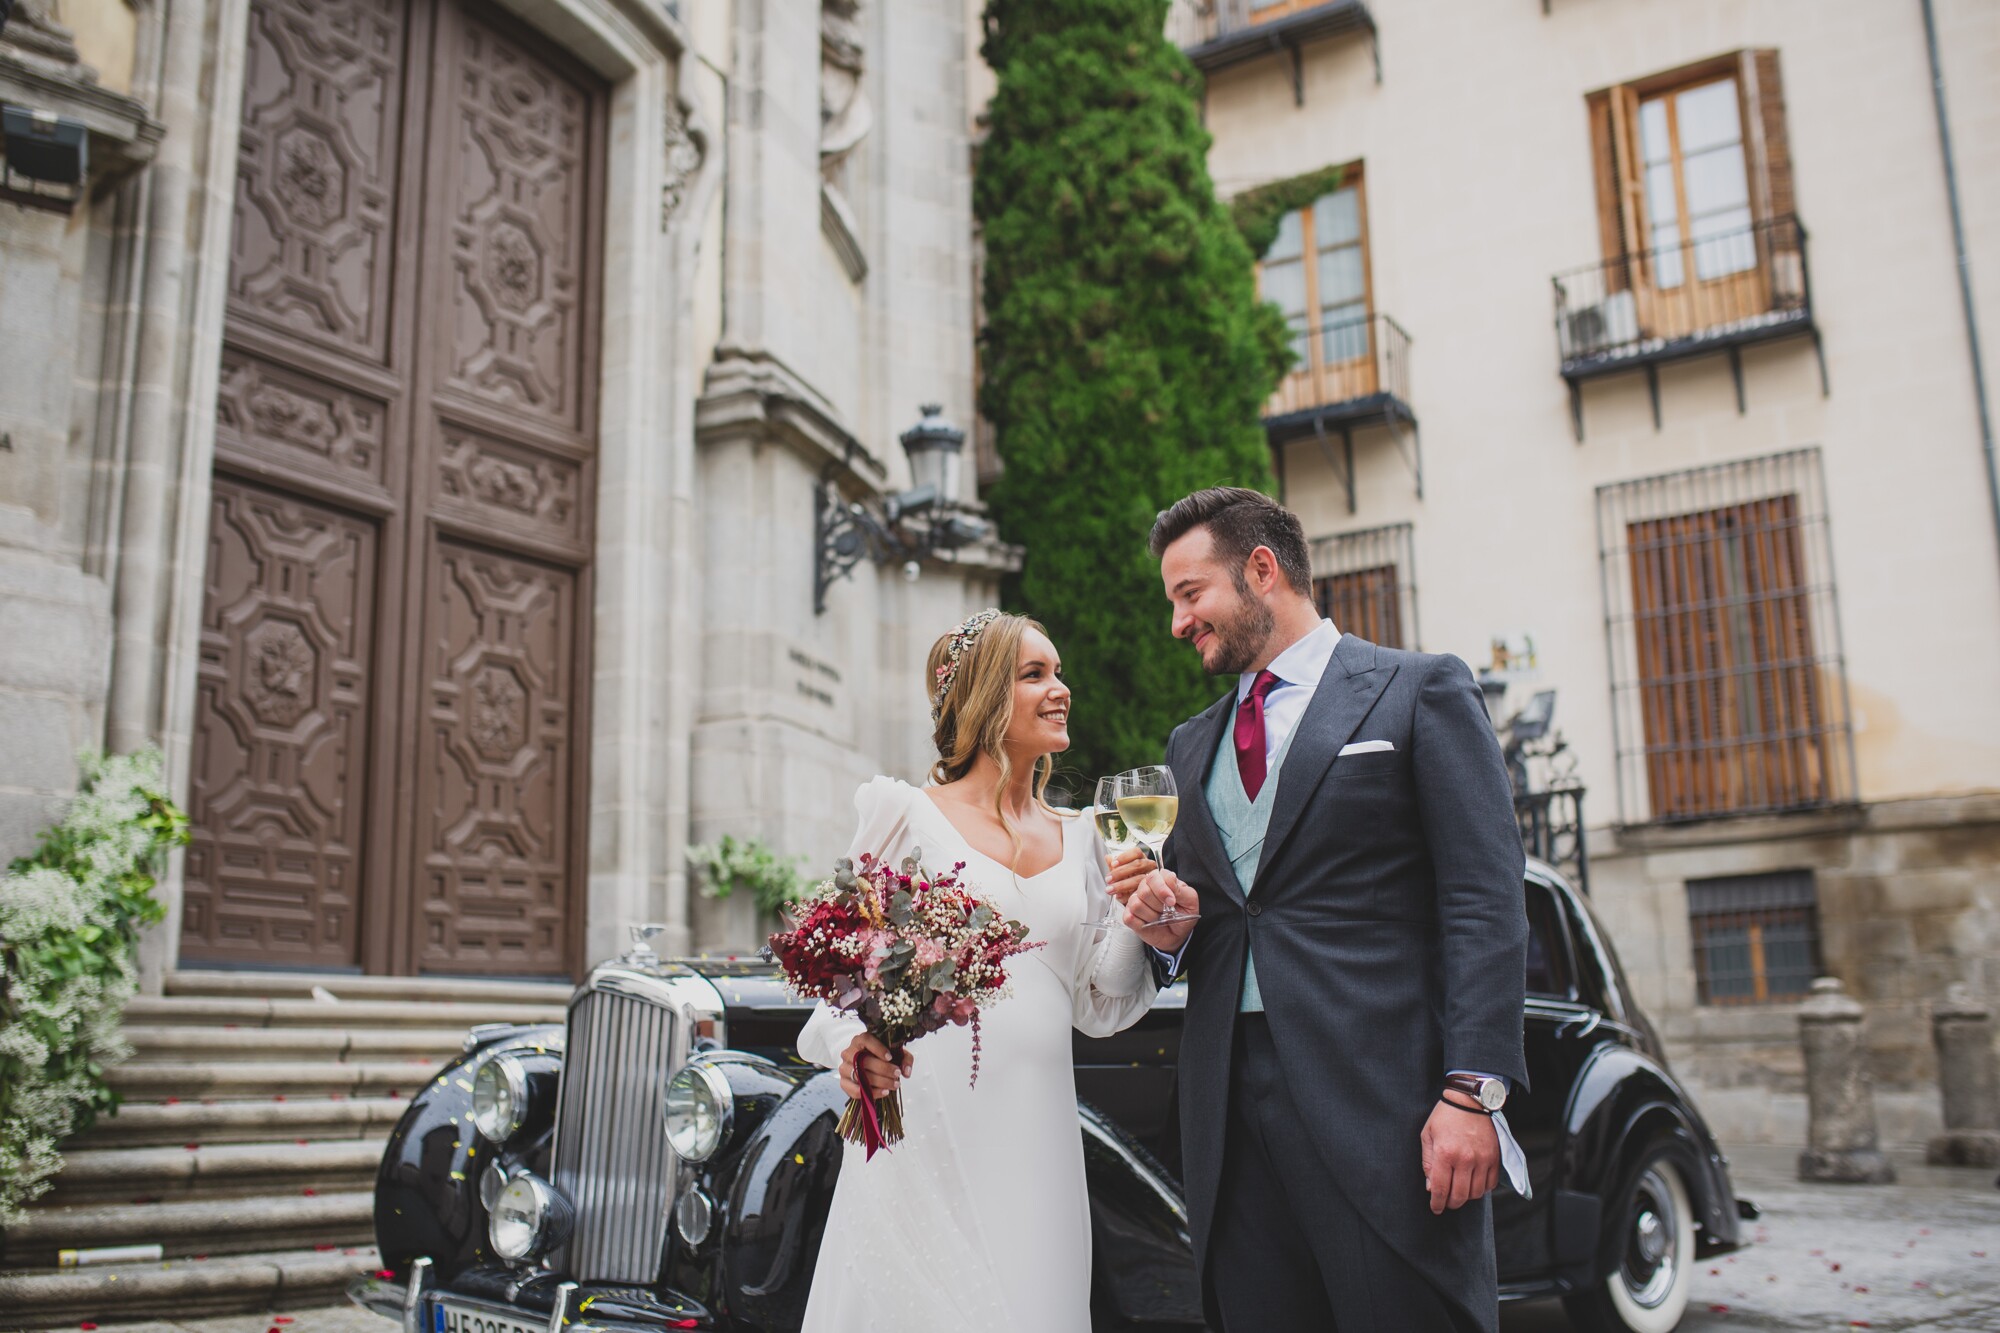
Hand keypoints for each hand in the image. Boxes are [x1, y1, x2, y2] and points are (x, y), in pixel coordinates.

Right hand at [838, 1033, 910, 1101]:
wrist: (864, 1065)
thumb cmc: (880, 1056)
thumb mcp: (895, 1052)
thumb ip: (905, 1059)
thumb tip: (906, 1072)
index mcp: (860, 1040)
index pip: (866, 1040)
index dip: (878, 1049)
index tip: (890, 1057)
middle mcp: (849, 1052)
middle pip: (864, 1060)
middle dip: (883, 1069)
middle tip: (897, 1074)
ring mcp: (844, 1068)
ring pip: (859, 1076)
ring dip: (879, 1082)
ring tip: (894, 1085)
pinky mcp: (843, 1083)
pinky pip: (855, 1090)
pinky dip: (872, 1093)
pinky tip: (884, 1092)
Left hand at [1104, 847, 1155, 902]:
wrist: (1135, 897)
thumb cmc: (1128, 881)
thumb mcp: (1119, 873)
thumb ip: (1114, 866)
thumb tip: (1108, 858)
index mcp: (1141, 858)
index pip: (1136, 852)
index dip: (1124, 857)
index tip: (1113, 864)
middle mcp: (1148, 867)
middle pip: (1138, 865)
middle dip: (1121, 872)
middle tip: (1108, 879)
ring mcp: (1150, 879)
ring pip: (1139, 879)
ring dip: (1122, 884)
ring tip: (1110, 889)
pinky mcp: (1149, 893)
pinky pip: (1139, 893)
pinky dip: (1127, 895)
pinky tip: (1119, 896)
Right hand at [1122, 869, 1197, 950]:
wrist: (1178, 935)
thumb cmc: (1183, 916)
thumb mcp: (1190, 902)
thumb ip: (1181, 889)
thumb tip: (1170, 878)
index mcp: (1161, 880)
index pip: (1154, 876)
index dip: (1162, 890)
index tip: (1172, 901)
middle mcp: (1146, 887)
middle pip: (1144, 891)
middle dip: (1159, 905)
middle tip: (1167, 912)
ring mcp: (1135, 901)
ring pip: (1136, 904)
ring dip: (1152, 915)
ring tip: (1159, 918)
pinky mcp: (1129, 915)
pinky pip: (1130, 917)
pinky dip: (1142, 923)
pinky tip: (1150, 924)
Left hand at [1420, 1092, 1500, 1214]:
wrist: (1470, 1101)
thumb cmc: (1444, 1117)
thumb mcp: (1427, 1135)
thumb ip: (1427, 1162)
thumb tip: (1431, 1187)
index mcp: (1445, 1153)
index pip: (1441, 1188)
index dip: (1437, 1203)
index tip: (1435, 1209)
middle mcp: (1465, 1159)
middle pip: (1460, 1196)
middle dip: (1451, 1203)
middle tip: (1446, 1202)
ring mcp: (1482, 1159)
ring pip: (1476, 1193)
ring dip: (1467, 1197)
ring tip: (1459, 1191)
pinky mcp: (1495, 1158)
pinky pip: (1491, 1184)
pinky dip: (1482, 1188)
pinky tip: (1473, 1183)